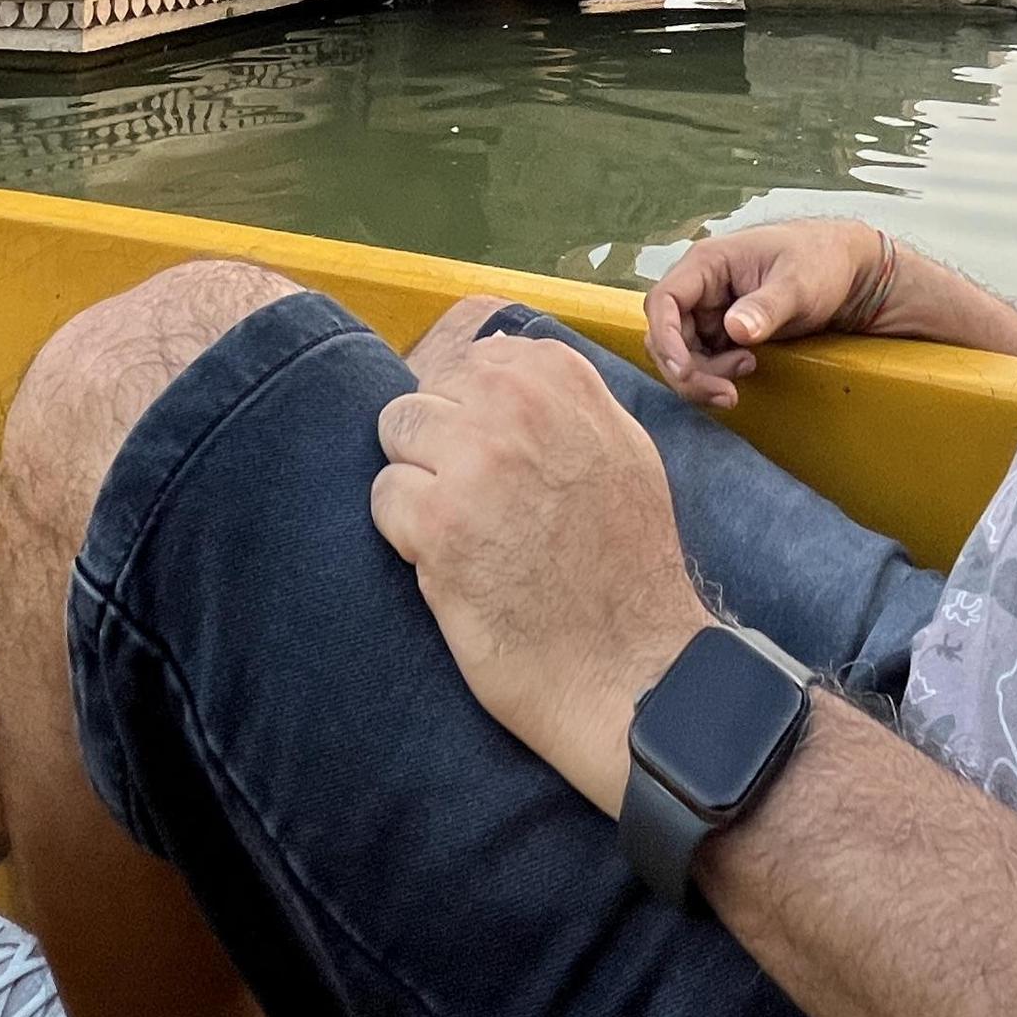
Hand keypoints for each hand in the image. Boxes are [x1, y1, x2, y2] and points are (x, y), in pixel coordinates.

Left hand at [373, 302, 713, 814]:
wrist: (631, 665)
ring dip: (418, 484)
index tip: (496, 459)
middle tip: (480, 505)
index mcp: (560, 378)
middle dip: (437, 446)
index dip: (470, 414)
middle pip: (426, 394)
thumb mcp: (620, 448)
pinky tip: (455, 565)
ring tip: (465, 531)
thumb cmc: (628, 564)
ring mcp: (477, 460)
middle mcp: (517, 404)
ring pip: (397, 435)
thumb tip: (495, 351)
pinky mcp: (440, 523)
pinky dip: (406, 534)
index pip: (473, 360)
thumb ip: (559, 395)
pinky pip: (385, 497)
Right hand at [644, 218, 895, 409]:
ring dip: (704, 375)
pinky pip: (703, 359)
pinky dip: (716, 374)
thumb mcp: (798, 284)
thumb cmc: (820, 262)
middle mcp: (701, 286)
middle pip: (666, 335)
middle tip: (726, 391)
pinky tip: (749, 367)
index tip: (684, 370)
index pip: (663, 301)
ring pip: (682, 353)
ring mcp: (710, 310)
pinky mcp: (723, 330)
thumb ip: (766, 307)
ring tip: (750, 367)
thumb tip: (734, 329)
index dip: (665, 338)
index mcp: (708, 263)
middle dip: (688, 370)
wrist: (846, 270)